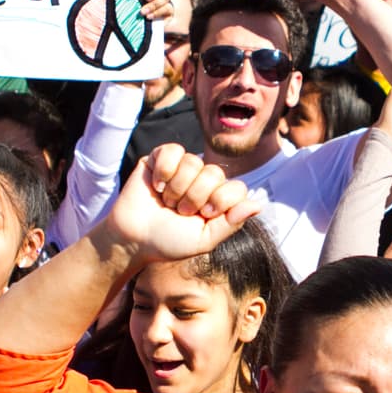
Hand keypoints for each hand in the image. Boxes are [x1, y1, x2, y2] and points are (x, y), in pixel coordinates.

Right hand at [108, 144, 260, 263]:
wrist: (133, 239)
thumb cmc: (169, 242)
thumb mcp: (204, 240)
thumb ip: (231, 223)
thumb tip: (258, 204)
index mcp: (218, 199)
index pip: (236, 187)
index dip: (221, 200)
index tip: (204, 214)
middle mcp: (204, 180)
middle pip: (214, 173)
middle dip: (194, 197)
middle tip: (179, 211)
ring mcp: (183, 167)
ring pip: (193, 162)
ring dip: (176, 188)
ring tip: (166, 201)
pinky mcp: (161, 158)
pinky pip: (173, 150)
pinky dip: (164, 170)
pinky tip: (156, 185)